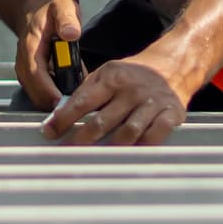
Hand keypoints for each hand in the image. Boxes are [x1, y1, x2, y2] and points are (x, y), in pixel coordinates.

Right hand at [10, 0, 83, 111]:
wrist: (37, 8)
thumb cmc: (51, 9)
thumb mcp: (63, 7)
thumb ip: (67, 19)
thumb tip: (71, 34)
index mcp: (30, 47)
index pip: (35, 74)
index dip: (48, 91)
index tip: (63, 103)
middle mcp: (23, 62)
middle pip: (35, 92)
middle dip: (55, 102)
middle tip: (78, 105)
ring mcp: (26, 71)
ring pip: (38, 97)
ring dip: (57, 101)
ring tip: (78, 97)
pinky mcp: (32, 77)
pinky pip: (42, 93)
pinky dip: (57, 96)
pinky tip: (73, 91)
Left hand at [40, 56, 188, 146]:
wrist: (173, 66)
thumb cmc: (134, 75)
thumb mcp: (108, 74)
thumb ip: (86, 93)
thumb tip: (59, 115)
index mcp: (113, 77)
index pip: (82, 101)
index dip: (63, 119)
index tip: (49, 132)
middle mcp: (132, 90)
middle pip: (102, 121)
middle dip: (81, 138)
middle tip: (68, 150)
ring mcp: (152, 103)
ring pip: (128, 132)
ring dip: (111, 147)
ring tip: (97, 157)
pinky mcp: (171, 114)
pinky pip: (154, 136)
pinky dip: (142, 147)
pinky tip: (131, 153)